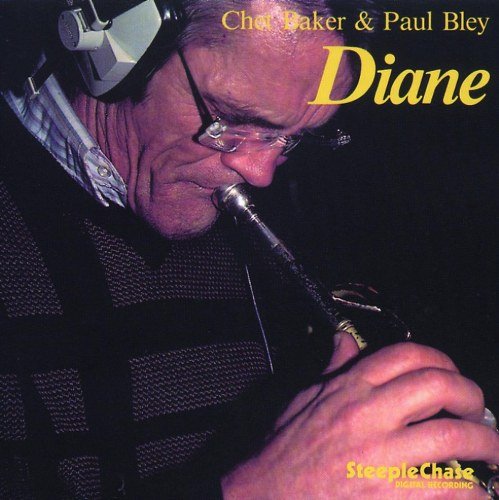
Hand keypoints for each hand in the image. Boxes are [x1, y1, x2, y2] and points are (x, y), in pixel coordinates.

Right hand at [222, 342, 497, 497]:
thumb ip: (332, 367)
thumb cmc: (284, 450)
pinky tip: (473, 490)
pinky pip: (452, 489)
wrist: (266, 496)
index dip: (441, 359)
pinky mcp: (391, 496)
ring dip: (486, 445)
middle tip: (476, 410)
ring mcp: (381, 457)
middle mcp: (368, 415)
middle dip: (471, 395)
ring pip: (455, 438)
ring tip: (490, 453)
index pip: (407, 355)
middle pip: (439, 387)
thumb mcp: (304, 397)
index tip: (451, 373)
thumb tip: (344, 340)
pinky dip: (473, 491)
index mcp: (349, 388)